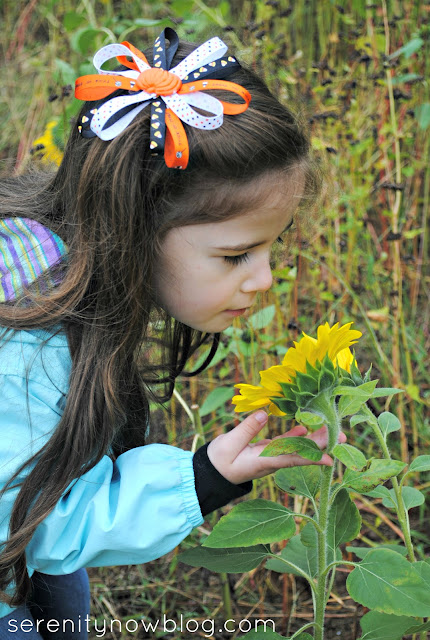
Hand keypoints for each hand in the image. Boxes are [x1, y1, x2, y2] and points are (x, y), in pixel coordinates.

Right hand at [207, 410, 346, 484]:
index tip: (330, 458)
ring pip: (297, 447)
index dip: (312, 458)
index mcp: (264, 461)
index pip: (293, 459)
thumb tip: (265, 412)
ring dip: (314, 438)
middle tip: (343, 436)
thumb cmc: (218, 461)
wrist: (211, 473)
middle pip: (302, 452)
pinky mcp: (266, 450)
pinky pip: (285, 443)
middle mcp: (272, 460)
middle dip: (322, 444)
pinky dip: (296, 435)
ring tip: (332, 428)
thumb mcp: (228, 444)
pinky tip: (305, 426)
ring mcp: (271, 456)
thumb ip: (247, 429)